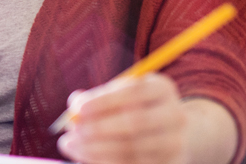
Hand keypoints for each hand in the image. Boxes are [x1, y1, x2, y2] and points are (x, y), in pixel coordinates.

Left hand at [57, 74, 188, 163]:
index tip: (77, 108)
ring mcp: (175, 143)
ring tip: (70, 145)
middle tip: (72, 132)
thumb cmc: (132, 108)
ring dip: (96, 149)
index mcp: (162, 88)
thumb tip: (74, 106)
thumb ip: (95, 98)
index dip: (104, 101)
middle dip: (98, 128)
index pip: (133, 91)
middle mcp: (174, 115)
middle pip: (136, 122)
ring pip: (132, 149)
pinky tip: (85, 156)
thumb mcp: (117, 96)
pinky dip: (104, 161)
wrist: (166, 133)